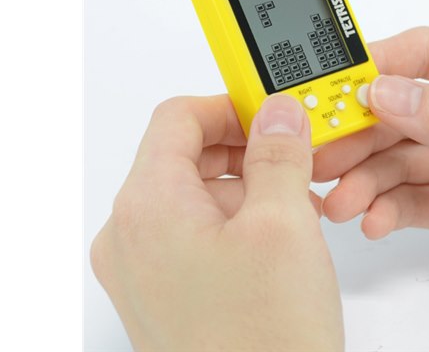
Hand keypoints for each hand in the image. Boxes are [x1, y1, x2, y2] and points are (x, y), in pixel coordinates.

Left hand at [91, 95, 343, 350]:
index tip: (270, 110)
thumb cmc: (264, 340)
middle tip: (292, 158)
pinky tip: (272, 244)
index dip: (229, 105)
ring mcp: (143, 270)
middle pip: (184, 156)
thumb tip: (278, 111)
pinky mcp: (164, 294)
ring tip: (291, 209)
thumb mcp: (284, 223)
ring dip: (242, 187)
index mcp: (148, 208)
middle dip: (242, 150)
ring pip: (193, 195)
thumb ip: (278, 152)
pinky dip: (232, 222)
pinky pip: (193, 233)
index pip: (178, 118)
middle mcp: (131, 237)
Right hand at [315, 27, 428, 307]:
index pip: (426, 55)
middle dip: (359, 134)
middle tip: (322, 153)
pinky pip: (413, 202)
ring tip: (341, 200)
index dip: (378, 67)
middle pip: (401, 114)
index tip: (334, 86)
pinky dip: (388, 210)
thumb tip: (385, 92)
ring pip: (399, 162)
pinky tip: (374, 220)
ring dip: (365, 180)